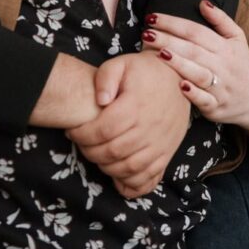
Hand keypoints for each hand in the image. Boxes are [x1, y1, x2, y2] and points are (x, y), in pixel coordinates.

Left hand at [66, 53, 189, 197]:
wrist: (177, 79)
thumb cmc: (143, 72)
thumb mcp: (121, 64)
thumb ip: (105, 78)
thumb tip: (100, 101)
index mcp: (135, 106)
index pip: (102, 130)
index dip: (82, 135)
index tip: (72, 132)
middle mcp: (150, 128)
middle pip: (113, 152)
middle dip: (89, 152)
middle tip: (81, 144)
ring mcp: (161, 144)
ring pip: (129, 169)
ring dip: (106, 167)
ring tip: (96, 155)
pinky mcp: (167, 154)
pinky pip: (149, 178)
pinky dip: (131, 185)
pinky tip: (117, 177)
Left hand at [142, 0, 248, 130]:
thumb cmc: (240, 64)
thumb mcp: (237, 39)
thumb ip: (220, 20)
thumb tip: (202, 2)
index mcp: (225, 47)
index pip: (196, 31)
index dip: (174, 23)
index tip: (152, 17)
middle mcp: (223, 66)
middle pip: (193, 50)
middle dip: (168, 40)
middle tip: (146, 34)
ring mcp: (220, 87)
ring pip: (199, 74)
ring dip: (179, 64)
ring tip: (158, 54)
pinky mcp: (217, 107)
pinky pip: (205, 100)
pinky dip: (193, 93)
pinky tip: (179, 85)